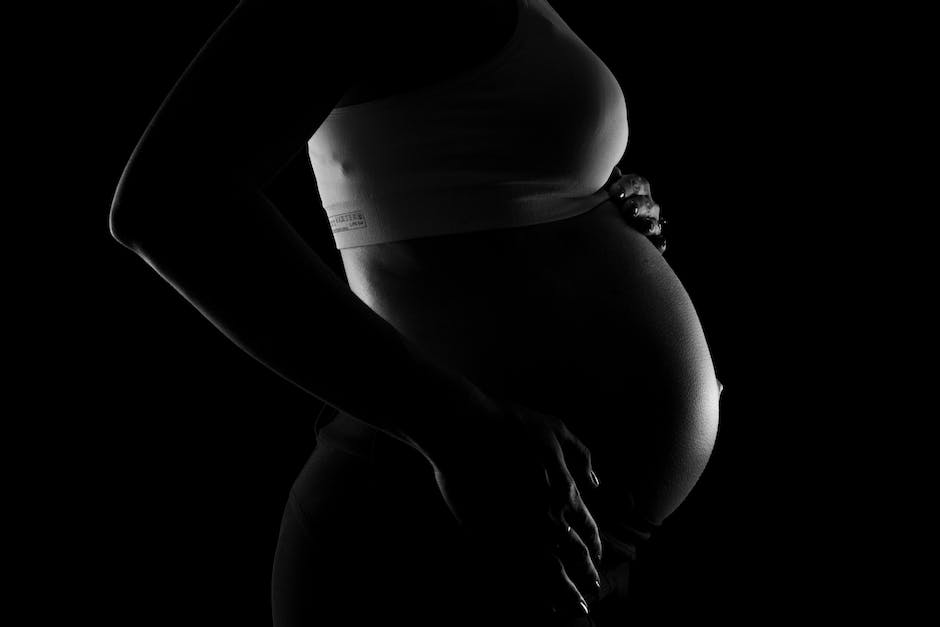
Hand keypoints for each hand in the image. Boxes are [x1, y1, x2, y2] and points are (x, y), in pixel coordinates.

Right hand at [430, 398, 603, 617]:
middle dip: (584, 577)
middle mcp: (546, 514)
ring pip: (550, 571)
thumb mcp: (553, 429)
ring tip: (574, 609)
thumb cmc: (506, 425)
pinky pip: (518, 571)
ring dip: (564, 593)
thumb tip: (595, 481)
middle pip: (573, 554)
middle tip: (590, 593)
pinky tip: (539, 602)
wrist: (463, 429)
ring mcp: (519, 527)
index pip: (586, 528)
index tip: (598, 563)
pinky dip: (533, 591)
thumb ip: (580, 454)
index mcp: (562, 491)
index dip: (594, 548)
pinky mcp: (492, 536)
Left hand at [604, 166, 667, 252]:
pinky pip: (658, 242)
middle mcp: (645, 204)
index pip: (636, 183)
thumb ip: (606, 182)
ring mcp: (650, 222)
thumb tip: (614, 172)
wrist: (599, 228)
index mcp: (635, 188)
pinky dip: (659, 244)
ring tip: (645, 228)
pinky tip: (658, 246)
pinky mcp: (651, 240)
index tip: (614, 193)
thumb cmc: (602, 203)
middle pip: (645, 204)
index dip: (627, 187)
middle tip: (628, 210)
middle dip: (637, 206)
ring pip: (653, 222)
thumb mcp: (601, 192)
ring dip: (649, 225)